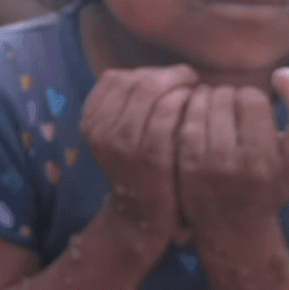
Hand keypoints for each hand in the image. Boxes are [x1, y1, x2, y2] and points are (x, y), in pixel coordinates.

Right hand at [81, 65, 197, 238]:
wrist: (141, 217)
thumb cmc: (139, 169)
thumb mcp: (120, 136)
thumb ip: (126, 106)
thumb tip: (155, 72)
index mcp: (90, 121)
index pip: (115, 79)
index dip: (145, 72)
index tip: (168, 78)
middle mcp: (100, 130)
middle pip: (135, 81)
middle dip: (168, 74)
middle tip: (190, 78)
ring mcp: (122, 144)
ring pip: (151, 91)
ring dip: (180, 84)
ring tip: (196, 90)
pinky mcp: (149, 156)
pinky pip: (167, 113)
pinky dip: (186, 102)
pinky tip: (198, 107)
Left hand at [177, 68, 288, 235]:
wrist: (230, 224)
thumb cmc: (273, 184)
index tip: (282, 77)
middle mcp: (260, 168)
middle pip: (253, 98)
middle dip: (246, 92)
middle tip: (242, 101)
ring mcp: (223, 167)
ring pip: (220, 100)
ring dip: (219, 93)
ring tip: (221, 102)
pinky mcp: (192, 164)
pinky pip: (193, 114)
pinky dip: (196, 102)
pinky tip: (200, 106)